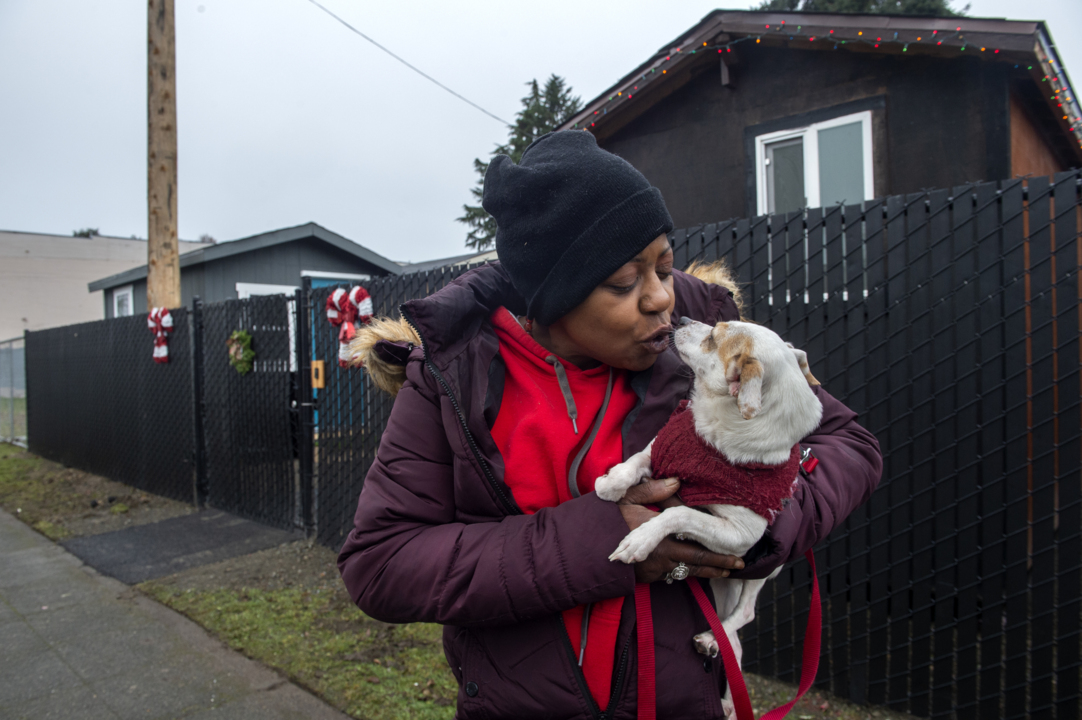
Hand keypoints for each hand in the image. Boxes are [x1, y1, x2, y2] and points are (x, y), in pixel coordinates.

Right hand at [616, 478, 744, 583]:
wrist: (583, 550)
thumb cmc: (605, 520)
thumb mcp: (627, 499)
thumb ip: (653, 490)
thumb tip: (677, 480)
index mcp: (661, 537)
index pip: (697, 550)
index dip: (719, 556)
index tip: (738, 556)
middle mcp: (661, 556)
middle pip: (697, 564)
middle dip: (719, 566)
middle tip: (738, 566)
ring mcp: (654, 569)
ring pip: (686, 572)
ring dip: (706, 572)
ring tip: (724, 571)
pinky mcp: (647, 576)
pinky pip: (671, 574)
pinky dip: (686, 571)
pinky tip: (694, 568)